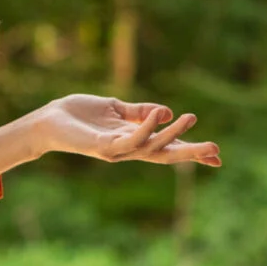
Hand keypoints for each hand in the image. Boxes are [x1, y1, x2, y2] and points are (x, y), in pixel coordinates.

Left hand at [45, 94, 221, 167]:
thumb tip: (167, 110)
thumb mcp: (115, 108)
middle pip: (166, 154)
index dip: (191, 151)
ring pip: (151, 147)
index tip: (218, 157)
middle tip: (217, 151)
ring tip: (192, 118)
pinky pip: (129, 139)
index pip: (167, 147)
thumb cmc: (78, 115)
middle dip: (191, 154)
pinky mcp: (103, 147)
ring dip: (173, 133)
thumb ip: (138, 111)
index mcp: (133, 140)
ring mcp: (117, 151)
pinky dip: (146, 127)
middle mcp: (128, 149)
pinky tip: (160, 113)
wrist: (49, 120)